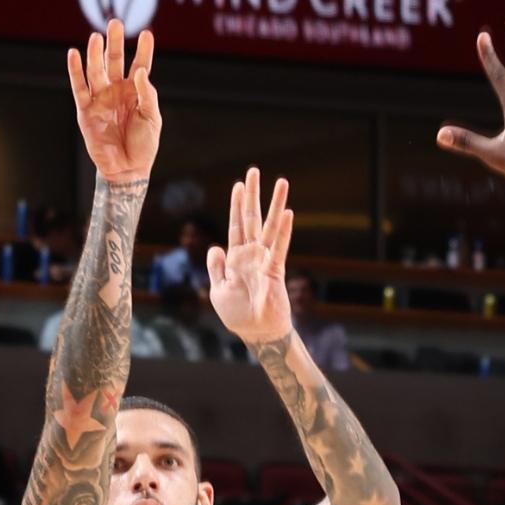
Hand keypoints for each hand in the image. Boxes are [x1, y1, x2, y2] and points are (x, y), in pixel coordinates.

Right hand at [67, 20, 159, 183]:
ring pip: (96, 71)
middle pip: (115, 61)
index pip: (140, 65)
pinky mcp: (86, 110)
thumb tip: (140, 71)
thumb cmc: (144, 146)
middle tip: (115, 22)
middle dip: (115, 42)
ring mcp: (100, 99)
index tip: (146, 32)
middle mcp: (117, 91)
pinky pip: (79, 88)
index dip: (143, 49)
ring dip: (96, 54)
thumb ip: (147, 95)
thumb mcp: (152, 119)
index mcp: (135, 92)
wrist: (127, 169)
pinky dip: (76, 71)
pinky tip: (74, 54)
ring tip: (96, 37)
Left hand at [205, 168, 294, 344]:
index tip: (239, 184)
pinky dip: (284, 231)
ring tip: (282, 182)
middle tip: (254, 171)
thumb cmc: (237, 314)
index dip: (236, 205)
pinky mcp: (275, 270)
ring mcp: (265, 260)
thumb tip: (216, 247)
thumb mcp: (218, 290)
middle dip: (253, 194)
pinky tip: (288, 214)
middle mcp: (252, 254)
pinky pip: (280, 247)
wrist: (256, 333)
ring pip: (270, 226)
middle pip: (252, 218)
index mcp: (236, 258)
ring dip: (275, 204)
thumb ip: (216, 268)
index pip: (236, 225)